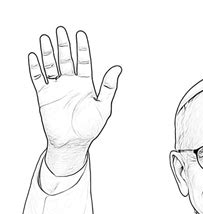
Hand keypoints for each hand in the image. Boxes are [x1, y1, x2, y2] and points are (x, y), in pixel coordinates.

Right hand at [28, 26, 121, 174]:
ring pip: (51, 66)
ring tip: (47, 38)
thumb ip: (108, 87)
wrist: (73, 142)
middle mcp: (71, 85)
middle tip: (62, 30)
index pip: (83, 62)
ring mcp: (57, 89)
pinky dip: (35, 68)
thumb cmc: (89, 127)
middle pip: (66, 60)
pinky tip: (34, 56)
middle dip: (64, 46)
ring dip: (48, 53)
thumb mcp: (103, 106)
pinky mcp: (45, 96)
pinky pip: (38, 79)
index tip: (80, 35)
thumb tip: (117, 68)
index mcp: (85, 86)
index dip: (82, 49)